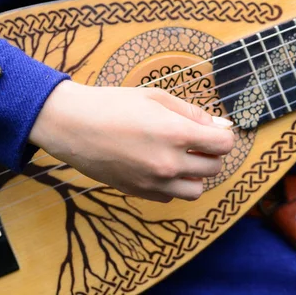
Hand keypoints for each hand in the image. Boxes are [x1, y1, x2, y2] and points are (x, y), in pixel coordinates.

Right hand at [28, 80, 234, 202]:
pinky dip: (173, 185)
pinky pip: (171, 197)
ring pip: (196, 189)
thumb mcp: (157, 97)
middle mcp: (169, 162)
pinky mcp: (139, 193)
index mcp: (176, 133)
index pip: (224, 145)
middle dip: (212, 153)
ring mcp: (154, 182)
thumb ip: (192, 112)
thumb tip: (221, 125)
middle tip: (197, 141)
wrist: (72, 125)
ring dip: (196, 174)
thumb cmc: (113, 104)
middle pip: (214, 168)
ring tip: (181, 158)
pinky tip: (160, 167)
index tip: (215, 130)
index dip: (224, 135)